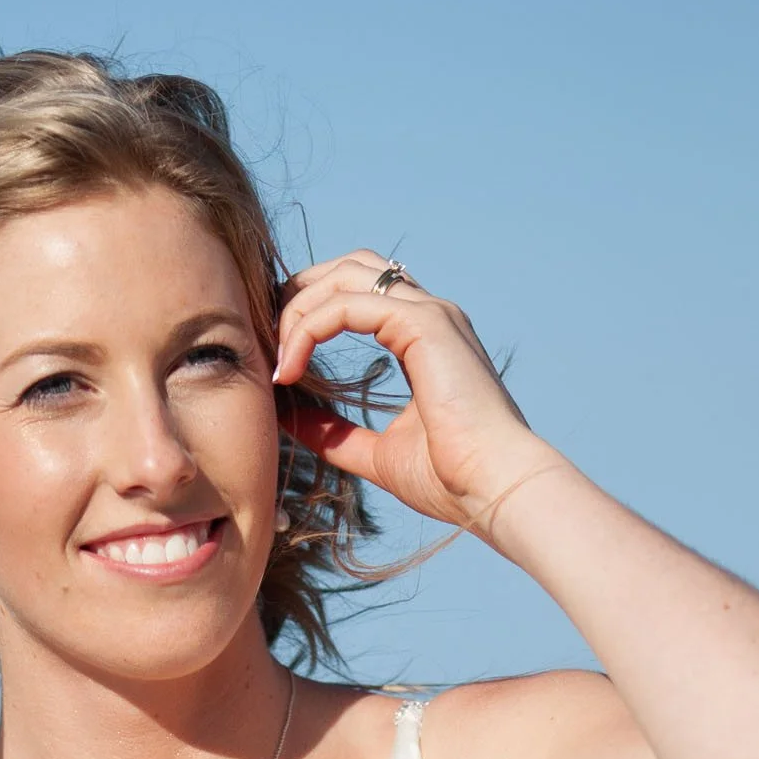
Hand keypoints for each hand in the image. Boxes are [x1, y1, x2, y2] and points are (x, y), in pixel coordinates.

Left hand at [272, 248, 558, 533]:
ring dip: (298, 310)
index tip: (279, 358)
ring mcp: (430, 312)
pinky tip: (291, 368)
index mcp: (424, 337)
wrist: (493, 489)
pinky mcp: (424, 323)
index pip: (357, 292)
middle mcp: (429, 314)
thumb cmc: (451, 479)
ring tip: (277, 359)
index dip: (310, 310)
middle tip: (265, 341)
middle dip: (298, 294)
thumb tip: (289, 420)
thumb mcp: (376, 453)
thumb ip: (335, 433)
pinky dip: (310, 328)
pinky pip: (347, 304)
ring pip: (343, 276)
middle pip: (348, 268)